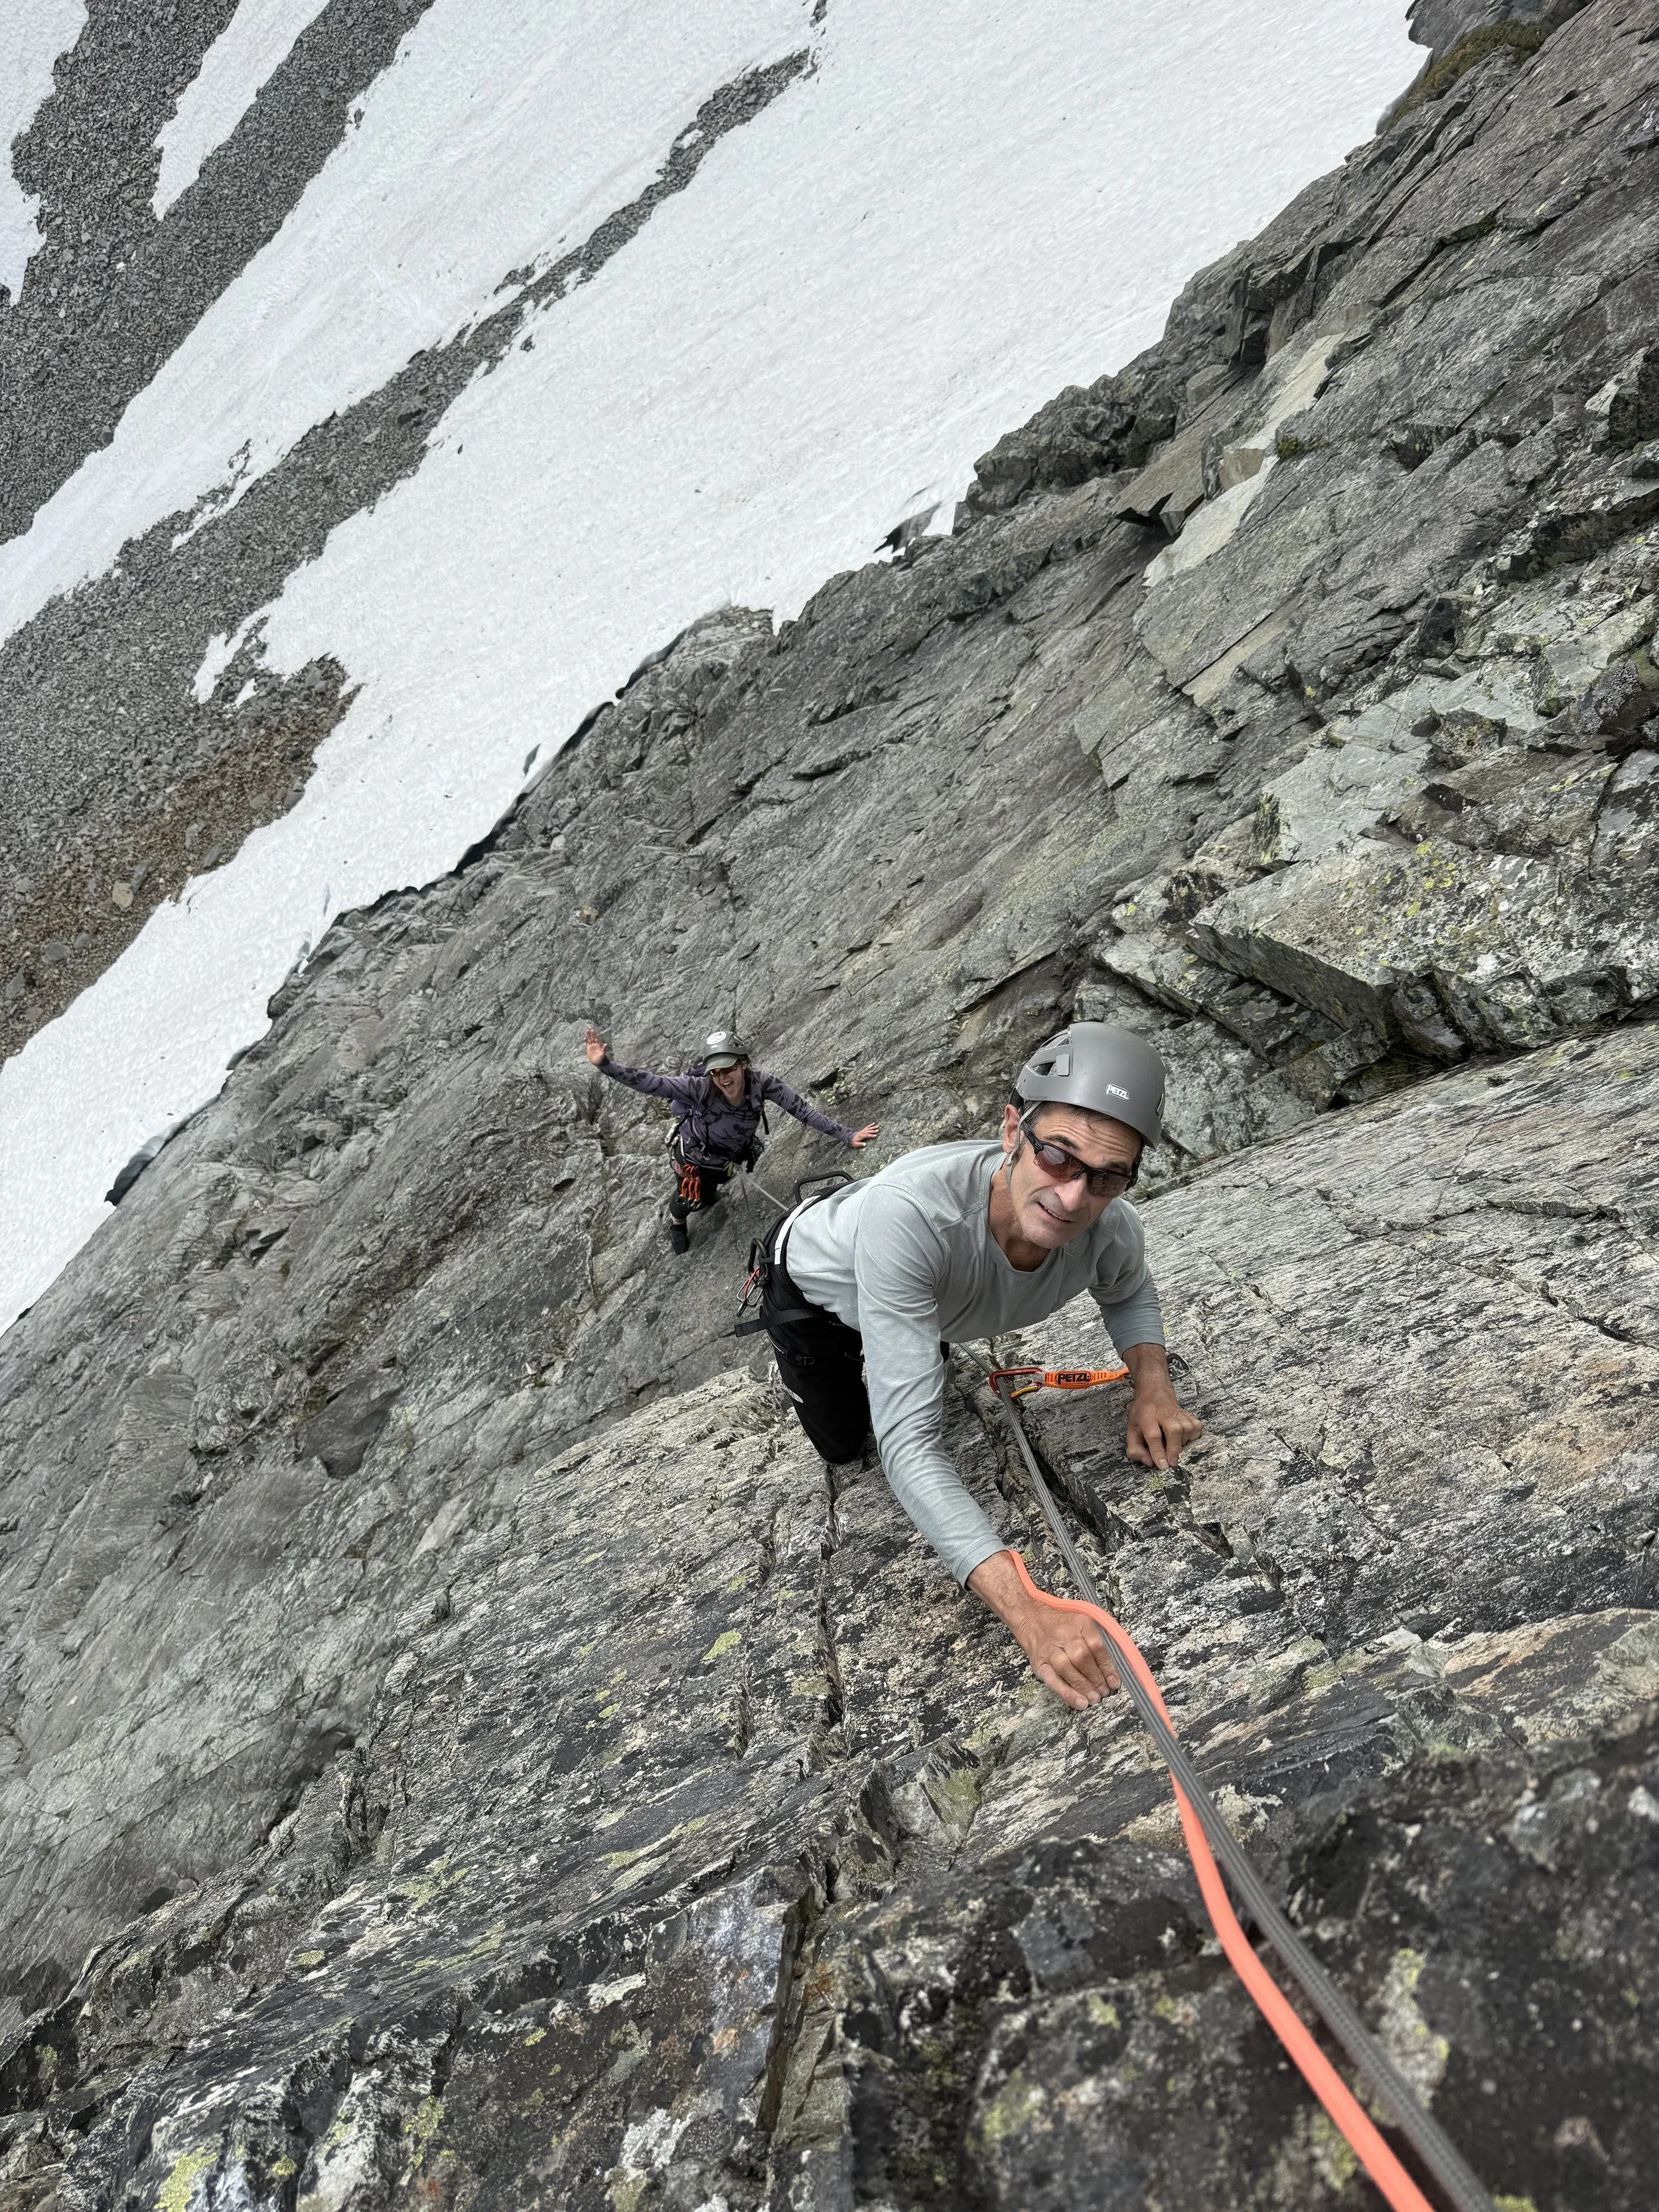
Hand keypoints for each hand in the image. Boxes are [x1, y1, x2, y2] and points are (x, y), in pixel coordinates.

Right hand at [583, 1026, 606, 1066]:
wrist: (598, 1062)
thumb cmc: (601, 1058)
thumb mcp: (603, 1054)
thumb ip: (604, 1049)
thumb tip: (606, 1044)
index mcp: (598, 1045)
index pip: (596, 1038)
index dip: (594, 1034)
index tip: (592, 1030)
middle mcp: (595, 1044)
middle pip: (592, 1037)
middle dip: (591, 1033)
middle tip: (589, 1028)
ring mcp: (592, 1046)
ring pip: (590, 1039)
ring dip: (588, 1035)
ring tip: (587, 1030)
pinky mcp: (589, 1048)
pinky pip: (587, 1043)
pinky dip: (586, 1041)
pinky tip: (584, 1038)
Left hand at [850, 1123, 878, 1147]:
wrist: (851, 1138)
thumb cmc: (854, 1142)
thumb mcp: (856, 1144)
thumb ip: (860, 1144)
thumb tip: (865, 1144)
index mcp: (861, 1136)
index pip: (866, 1135)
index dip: (871, 1135)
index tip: (875, 1135)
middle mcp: (862, 1132)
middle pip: (868, 1131)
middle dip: (873, 1131)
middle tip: (878, 1130)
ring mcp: (863, 1130)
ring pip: (868, 1128)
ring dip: (873, 1127)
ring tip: (877, 1126)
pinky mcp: (863, 1130)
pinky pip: (867, 1127)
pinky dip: (870, 1125)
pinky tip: (874, 1123)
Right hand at [968, 1549, 1119, 1709]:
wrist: (1031, 1618)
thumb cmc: (1062, 1624)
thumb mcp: (1083, 1621)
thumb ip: (1098, 1638)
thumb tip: (1117, 1663)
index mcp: (1079, 1623)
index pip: (1096, 1646)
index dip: (1107, 1666)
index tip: (1115, 1682)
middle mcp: (1064, 1635)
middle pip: (1082, 1658)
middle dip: (1096, 1678)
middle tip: (1105, 1692)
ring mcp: (1050, 1651)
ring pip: (1068, 1670)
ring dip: (1083, 1687)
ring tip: (1095, 1698)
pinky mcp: (1040, 1664)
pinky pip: (1053, 1680)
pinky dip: (1066, 1693)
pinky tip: (1079, 1702)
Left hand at [1122, 1345, 1203, 1470]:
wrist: (1154, 1393)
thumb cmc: (1142, 1414)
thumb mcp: (1130, 1430)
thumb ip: (1135, 1449)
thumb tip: (1149, 1463)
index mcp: (1146, 1415)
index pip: (1153, 1435)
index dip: (1158, 1451)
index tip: (1162, 1465)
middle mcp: (1163, 1412)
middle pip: (1173, 1429)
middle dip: (1174, 1448)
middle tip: (1172, 1463)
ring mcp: (1178, 1411)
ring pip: (1187, 1428)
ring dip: (1183, 1443)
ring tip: (1174, 1447)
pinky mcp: (1188, 1413)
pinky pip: (1197, 1426)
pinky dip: (1193, 1436)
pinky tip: (1184, 1439)